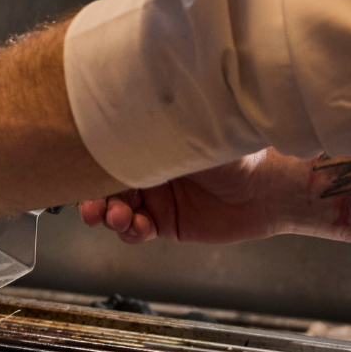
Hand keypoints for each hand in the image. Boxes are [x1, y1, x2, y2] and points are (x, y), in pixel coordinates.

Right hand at [79, 148, 308, 244]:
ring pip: (117, 210)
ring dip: (110, 215)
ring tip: (119, 217)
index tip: (81, 172)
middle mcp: (150, 168)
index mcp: (153, 140)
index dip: (93, 164)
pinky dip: (131, 232)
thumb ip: (157, 130)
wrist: (269, 188)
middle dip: (93, 196)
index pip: (111, 152)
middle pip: (106, 185)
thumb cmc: (238, 151)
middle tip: (92, 207)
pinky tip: (137, 228)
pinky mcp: (168, 224)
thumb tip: (121, 119)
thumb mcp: (193, 131)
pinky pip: (137, 231)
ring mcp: (157, 198)